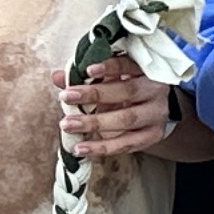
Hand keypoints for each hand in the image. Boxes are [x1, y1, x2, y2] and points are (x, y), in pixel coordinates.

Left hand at [57, 51, 173, 160]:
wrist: (153, 110)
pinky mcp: (152, 136)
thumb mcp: (109, 78)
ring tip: (67, 124)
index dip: (110, 67)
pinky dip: (101, 147)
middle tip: (66, 97)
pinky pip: (126, 144)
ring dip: (94, 123)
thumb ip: (85, 78)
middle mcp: (155, 91)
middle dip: (94, 94)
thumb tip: (57, 77)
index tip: (87, 70)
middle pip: (127, 91)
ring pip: (126, 119)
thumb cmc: (125, 89)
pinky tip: (80, 148)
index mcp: (144, 70)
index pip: (128, 65)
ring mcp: (156, 114)